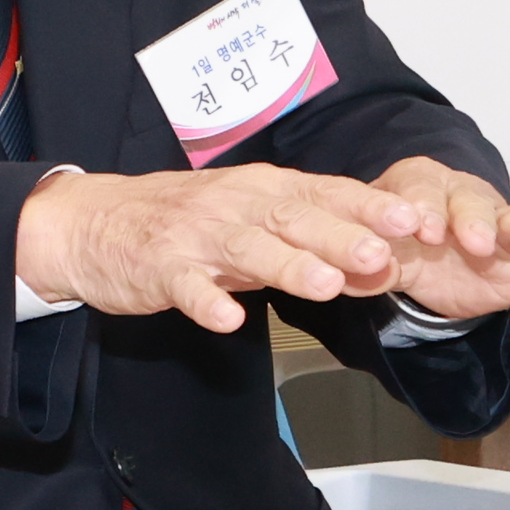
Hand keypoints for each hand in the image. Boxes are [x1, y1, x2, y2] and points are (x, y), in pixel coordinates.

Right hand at [14, 165, 434, 333]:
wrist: (95, 221)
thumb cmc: (186, 220)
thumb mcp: (253, 218)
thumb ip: (310, 239)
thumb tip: (380, 259)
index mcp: (263, 190)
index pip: (325, 193)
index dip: (369, 206)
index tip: (414, 219)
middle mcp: (235, 205)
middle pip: (294, 219)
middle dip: (340, 236)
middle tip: (382, 254)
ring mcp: (196, 236)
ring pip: (248, 249)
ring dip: (288, 265)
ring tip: (326, 285)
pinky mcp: (160, 267)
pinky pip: (186, 286)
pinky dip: (207, 301)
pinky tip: (229, 319)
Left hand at [368, 155, 509, 323]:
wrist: (430, 269)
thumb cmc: (404, 242)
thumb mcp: (377, 246)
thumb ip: (368, 257)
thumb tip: (353, 268)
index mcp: (423, 186)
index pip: (423, 188)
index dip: (424, 207)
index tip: (421, 228)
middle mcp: (465, 198)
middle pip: (472, 202)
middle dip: (474, 220)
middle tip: (472, 240)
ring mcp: (498, 225)